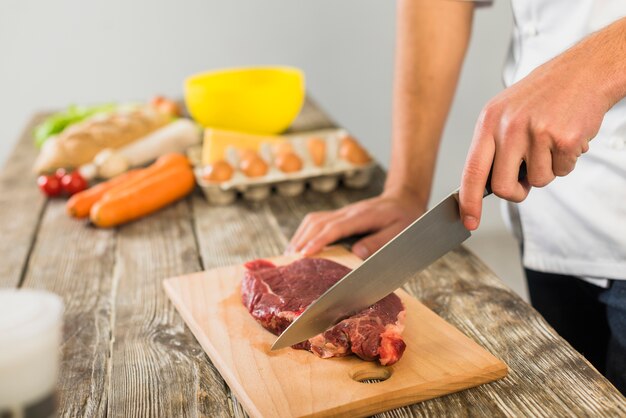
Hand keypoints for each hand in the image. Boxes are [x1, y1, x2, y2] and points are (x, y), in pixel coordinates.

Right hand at [287, 189, 425, 258]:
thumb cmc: (405, 219)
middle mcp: (348, 212)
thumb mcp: (400, 232)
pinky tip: (300, 245)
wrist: (404, 199)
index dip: (319, 240)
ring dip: (300, 236)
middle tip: (289, 260)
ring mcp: (342, 212)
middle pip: (318, 222)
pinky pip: (317, 221)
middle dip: (302, 239)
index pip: (336, 227)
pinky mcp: (340, 215)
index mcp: (363, 216)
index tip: (305, 253)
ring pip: (314, 220)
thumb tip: (356, 252)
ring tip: (290, 255)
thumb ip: (379, 242)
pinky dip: (305, 233)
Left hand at [459, 43, 611, 230]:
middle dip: (516, 191)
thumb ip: (494, 146)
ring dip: (548, 169)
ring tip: (552, 142)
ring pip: (538, 181)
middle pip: (502, 186)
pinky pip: (562, 171)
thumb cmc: (544, 94)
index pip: (472, 170)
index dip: (468, 201)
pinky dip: (568, 161)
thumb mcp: (506, 112)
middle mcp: (508, 127)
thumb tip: (487, 185)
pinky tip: (568, 137)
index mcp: (489, 121)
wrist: (585, 70)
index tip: (468, 221)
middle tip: (526, 179)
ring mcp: (536, 132)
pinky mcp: (563, 138)